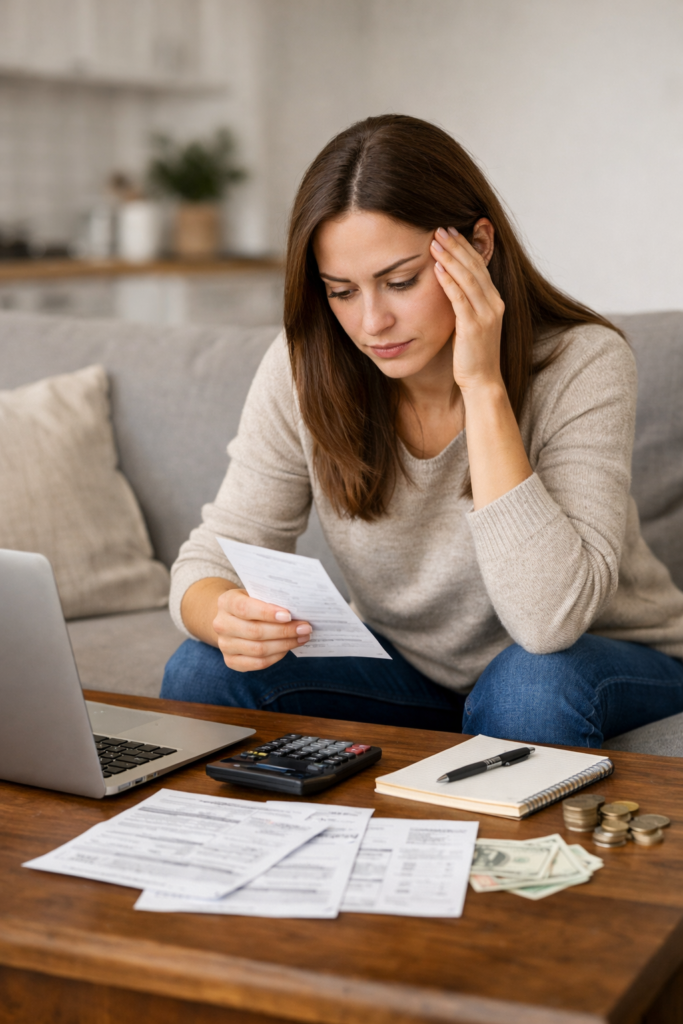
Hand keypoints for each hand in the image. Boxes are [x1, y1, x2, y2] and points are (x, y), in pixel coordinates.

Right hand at [213, 588, 311, 671]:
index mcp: (226, 602)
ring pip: (258, 649)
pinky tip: (288, 648)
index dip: (267, 613)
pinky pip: (258, 663)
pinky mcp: (230, 661)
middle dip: (284, 631)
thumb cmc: (251, 603)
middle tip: (305, 628)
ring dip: (284, 645)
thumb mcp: (256, 594)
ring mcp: (224, 645)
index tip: (289, 615)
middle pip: (255, 632)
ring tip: (302, 637)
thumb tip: (299, 610)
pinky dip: (277, 656)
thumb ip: (271, 600)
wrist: (232, 618)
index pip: (245, 608)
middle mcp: (221, 624)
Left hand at [430, 224, 504, 394]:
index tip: (450, 231)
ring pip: (468, 278)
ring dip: (450, 258)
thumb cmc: (472, 354)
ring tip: (435, 242)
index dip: (465, 247)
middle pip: (475, 266)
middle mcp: (494, 304)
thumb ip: (465, 303)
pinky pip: (460, 299)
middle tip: (440, 228)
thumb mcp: (471, 323)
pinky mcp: (473, 327)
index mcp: (494, 301)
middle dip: (457, 246)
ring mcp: (486, 315)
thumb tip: (449, 285)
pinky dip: (449, 282)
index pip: (479, 266)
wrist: (482, 381)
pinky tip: (437, 268)